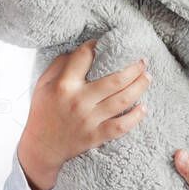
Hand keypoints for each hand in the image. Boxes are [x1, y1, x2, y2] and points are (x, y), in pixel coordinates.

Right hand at [17, 39, 151, 189]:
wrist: (41, 147)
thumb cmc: (43, 112)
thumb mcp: (43, 84)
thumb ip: (59, 65)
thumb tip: (79, 51)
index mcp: (64, 85)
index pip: (85, 57)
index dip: (96, 46)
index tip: (105, 42)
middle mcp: (79, 101)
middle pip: (114, 80)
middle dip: (133, 68)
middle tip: (142, 61)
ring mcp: (89, 120)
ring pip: (122, 100)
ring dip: (139, 87)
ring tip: (147, 77)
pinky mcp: (96, 136)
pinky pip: (121, 126)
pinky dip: (135, 117)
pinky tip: (143, 108)